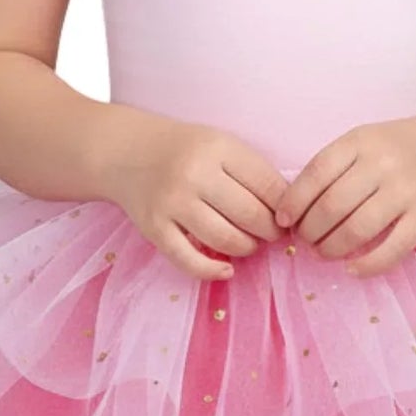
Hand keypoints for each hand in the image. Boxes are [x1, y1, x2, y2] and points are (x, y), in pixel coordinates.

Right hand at [106, 115, 290, 281]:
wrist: (128, 152)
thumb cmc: (185, 150)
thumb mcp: (221, 145)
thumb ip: (252, 172)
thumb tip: (287, 212)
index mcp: (218, 148)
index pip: (268, 185)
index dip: (285, 208)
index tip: (287, 217)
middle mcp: (194, 174)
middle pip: (250, 215)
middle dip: (270, 231)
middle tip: (272, 234)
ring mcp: (172, 202)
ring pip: (225, 239)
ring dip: (247, 248)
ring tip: (249, 244)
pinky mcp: (154, 228)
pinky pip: (189, 260)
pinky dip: (213, 270)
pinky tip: (227, 268)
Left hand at [273, 116, 415, 276]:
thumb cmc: (397, 148)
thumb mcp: (363, 142)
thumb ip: (332, 167)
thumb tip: (291, 209)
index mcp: (360, 141)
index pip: (316, 173)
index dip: (293, 201)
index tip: (282, 220)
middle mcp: (383, 163)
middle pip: (332, 206)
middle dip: (310, 230)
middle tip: (305, 240)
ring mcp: (407, 190)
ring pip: (357, 229)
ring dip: (331, 249)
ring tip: (324, 253)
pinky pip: (392, 249)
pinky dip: (367, 265)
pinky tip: (352, 269)